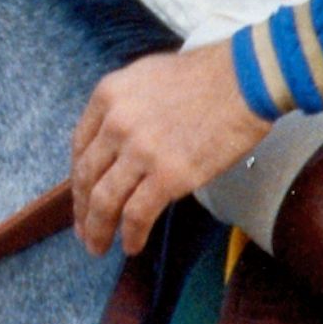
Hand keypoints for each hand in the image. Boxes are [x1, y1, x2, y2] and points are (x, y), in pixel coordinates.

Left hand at [72, 42, 270, 255]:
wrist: (244, 81)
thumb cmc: (205, 76)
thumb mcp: (145, 78)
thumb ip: (123, 107)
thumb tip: (114, 141)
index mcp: (107, 96)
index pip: (80, 146)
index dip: (78, 178)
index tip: (80, 196)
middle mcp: (116, 124)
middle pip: (87, 177)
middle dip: (82, 210)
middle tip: (83, 230)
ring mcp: (140, 151)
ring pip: (105, 201)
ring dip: (98, 229)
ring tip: (98, 246)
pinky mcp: (168, 176)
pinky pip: (138, 215)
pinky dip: (131, 235)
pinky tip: (131, 245)